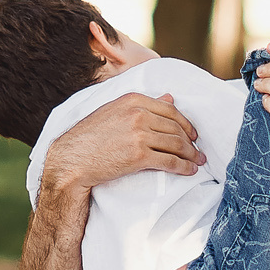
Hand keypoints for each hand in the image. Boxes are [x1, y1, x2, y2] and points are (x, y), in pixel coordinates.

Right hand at [39, 92, 204, 196]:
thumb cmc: (90, 137)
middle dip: (190, 142)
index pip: (171, 110)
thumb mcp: (114, 112)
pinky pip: (170, 161)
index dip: (186, 123)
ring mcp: (139, 134)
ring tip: (196, 162)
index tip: (192, 134)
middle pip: (176, 127)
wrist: (72, 159)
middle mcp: (138, 114)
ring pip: (176, 144)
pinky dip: (183, 167)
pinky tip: (189, 171)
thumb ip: (142, 105)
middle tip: (198, 151)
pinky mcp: (139, 156)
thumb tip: (170, 98)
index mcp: (133, 99)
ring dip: (191, 155)